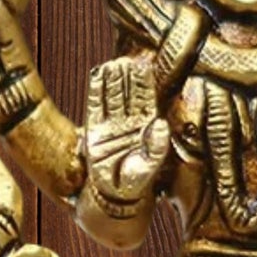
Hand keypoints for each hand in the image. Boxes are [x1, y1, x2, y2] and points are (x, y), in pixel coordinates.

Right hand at [85, 59, 169, 202]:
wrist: (114, 196)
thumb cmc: (135, 183)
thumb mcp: (149, 166)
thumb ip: (156, 147)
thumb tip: (161, 125)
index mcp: (145, 128)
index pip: (145, 100)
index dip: (144, 84)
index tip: (143, 67)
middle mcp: (129, 123)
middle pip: (128, 94)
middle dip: (128, 78)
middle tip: (127, 60)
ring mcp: (111, 125)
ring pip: (113, 97)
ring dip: (113, 81)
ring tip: (113, 64)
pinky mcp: (95, 131)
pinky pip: (95, 106)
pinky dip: (96, 91)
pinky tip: (97, 74)